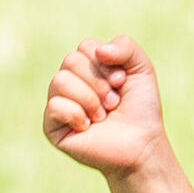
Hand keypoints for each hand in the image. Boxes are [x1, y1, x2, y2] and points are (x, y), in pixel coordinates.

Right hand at [43, 39, 171, 178]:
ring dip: (90, 99)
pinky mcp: (51, 126)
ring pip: (60, 80)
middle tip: (114, 102)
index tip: (121, 82)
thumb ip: (125, 46)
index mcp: (88, 67)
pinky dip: (77, 115)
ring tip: (103, 115)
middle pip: (71, 61)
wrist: (141, 146)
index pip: (85, 47)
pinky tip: (87, 126)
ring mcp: (59, 103)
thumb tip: (99, 51)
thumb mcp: (142, 69)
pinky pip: (54, 106)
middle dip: (99, 82)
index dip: (107, 64)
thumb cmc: (141, 110)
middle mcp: (70, 82)